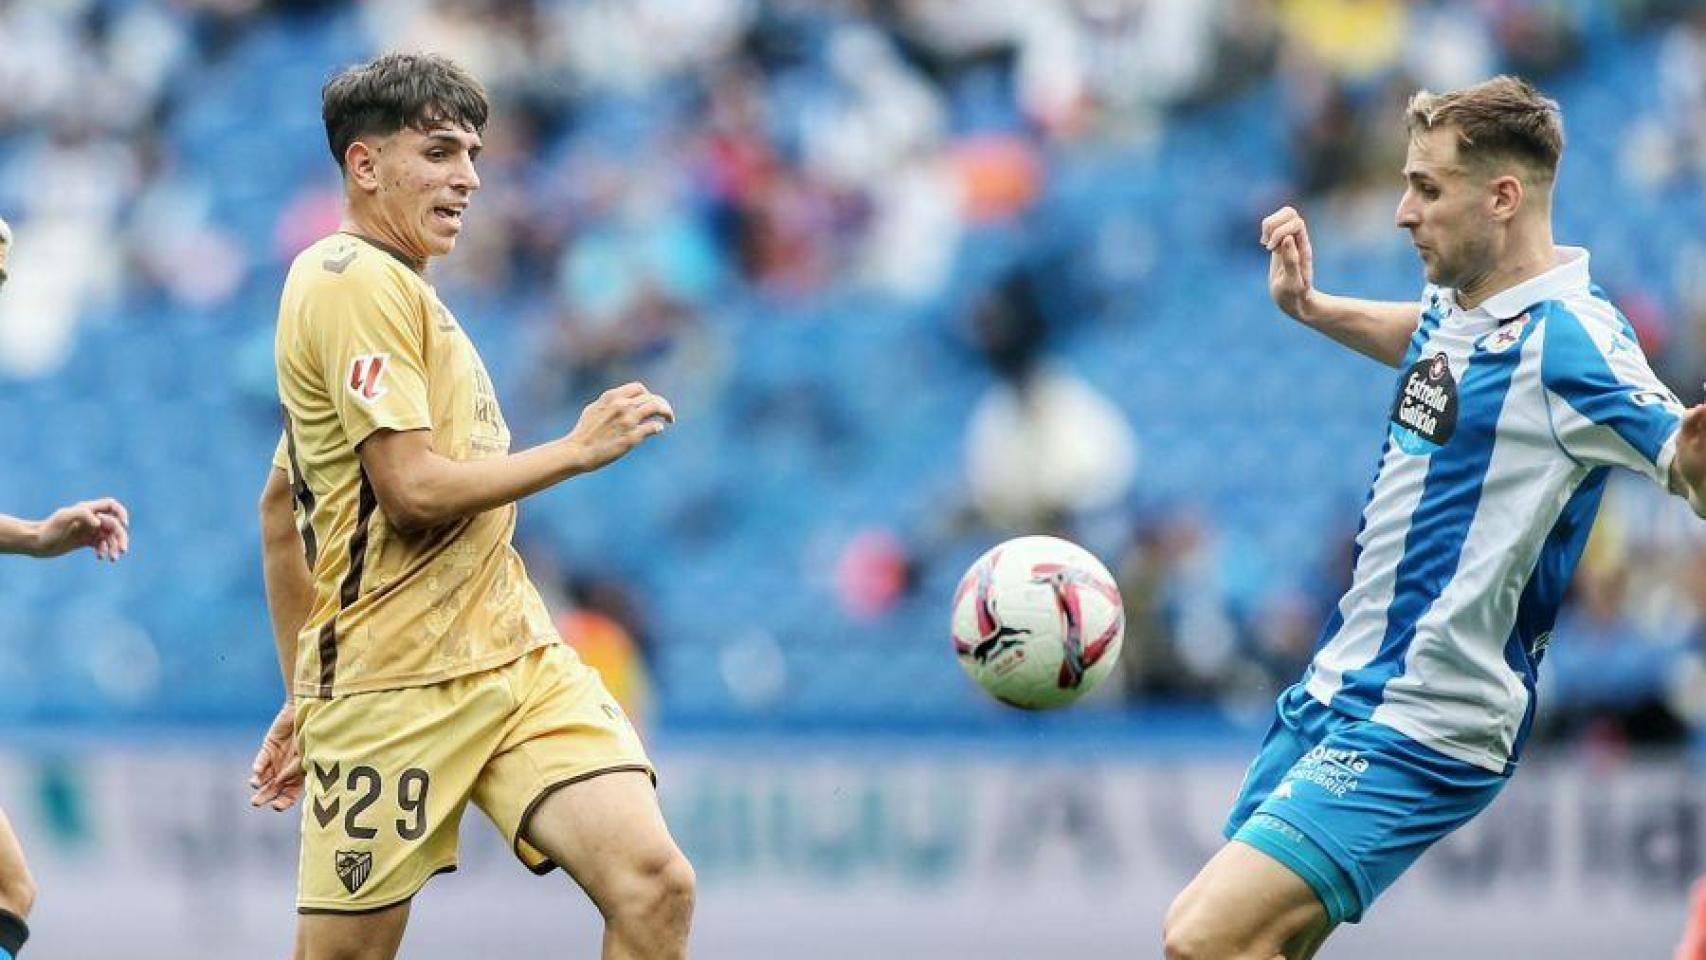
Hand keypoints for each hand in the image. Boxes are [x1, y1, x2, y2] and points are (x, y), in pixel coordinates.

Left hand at [32, 497, 128, 559]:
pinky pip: (101, 545)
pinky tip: (100, 557)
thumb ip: (83, 514)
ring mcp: (88, 530)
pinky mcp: (85, 541)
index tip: (123, 525)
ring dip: (114, 547)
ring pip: (109, 537)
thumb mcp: (64, 518)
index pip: (111, 505)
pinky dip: (104, 550)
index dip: (121, 513)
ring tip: (113, 558)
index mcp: (87, 509)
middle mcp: (90, 519)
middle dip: (120, 537)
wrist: (36, 542)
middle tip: (123, 550)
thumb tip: (99, 522)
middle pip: (114, 525)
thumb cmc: (49, 529)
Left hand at [249, 702, 303, 811]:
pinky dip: (259, 766)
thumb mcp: (308, 754)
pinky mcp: (269, 747)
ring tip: (255, 784)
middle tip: (255, 802)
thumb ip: (295, 768)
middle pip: (273, 789)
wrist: (309, 711)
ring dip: (258, 783)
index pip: (290, 794)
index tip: (276, 806)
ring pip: (264, 777)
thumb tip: (280, 781)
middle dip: (264, 797)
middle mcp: (286, 770)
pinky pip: (261, 760)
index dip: (283, 802)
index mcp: (299, 775)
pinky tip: (256, 771)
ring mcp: (277, 759)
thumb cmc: (314, 734)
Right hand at [564, 381, 675, 472]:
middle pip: (651, 397)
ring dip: (667, 412)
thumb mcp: (594, 409)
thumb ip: (610, 402)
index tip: (650, 403)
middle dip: (662, 404)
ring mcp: (627, 421)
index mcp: (611, 397)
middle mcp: (621, 406)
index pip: (639, 388)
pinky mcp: (631, 437)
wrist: (578, 451)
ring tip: (670, 419)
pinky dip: (658, 427)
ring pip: (656, 407)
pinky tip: (658, 429)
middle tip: (667, 414)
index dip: (648, 395)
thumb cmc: (584, 432)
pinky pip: (653, 427)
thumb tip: (625, 401)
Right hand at [1261, 206, 1317, 323]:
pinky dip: (1266, 230)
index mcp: (1303, 247)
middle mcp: (1298, 240)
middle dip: (1273, 223)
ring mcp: (1289, 241)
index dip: (1281, 231)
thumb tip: (1287, 238)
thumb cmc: (1295, 295)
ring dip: (1268, 225)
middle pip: (1289, 212)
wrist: (1294, 301)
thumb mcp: (1292, 283)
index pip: (1296, 222)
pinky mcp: (1280, 244)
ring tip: (1265, 243)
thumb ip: (1291, 261)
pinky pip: (1274, 225)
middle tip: (1267, 243)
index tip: (1272, 250)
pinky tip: (1265, 245)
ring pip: (1281, 215)